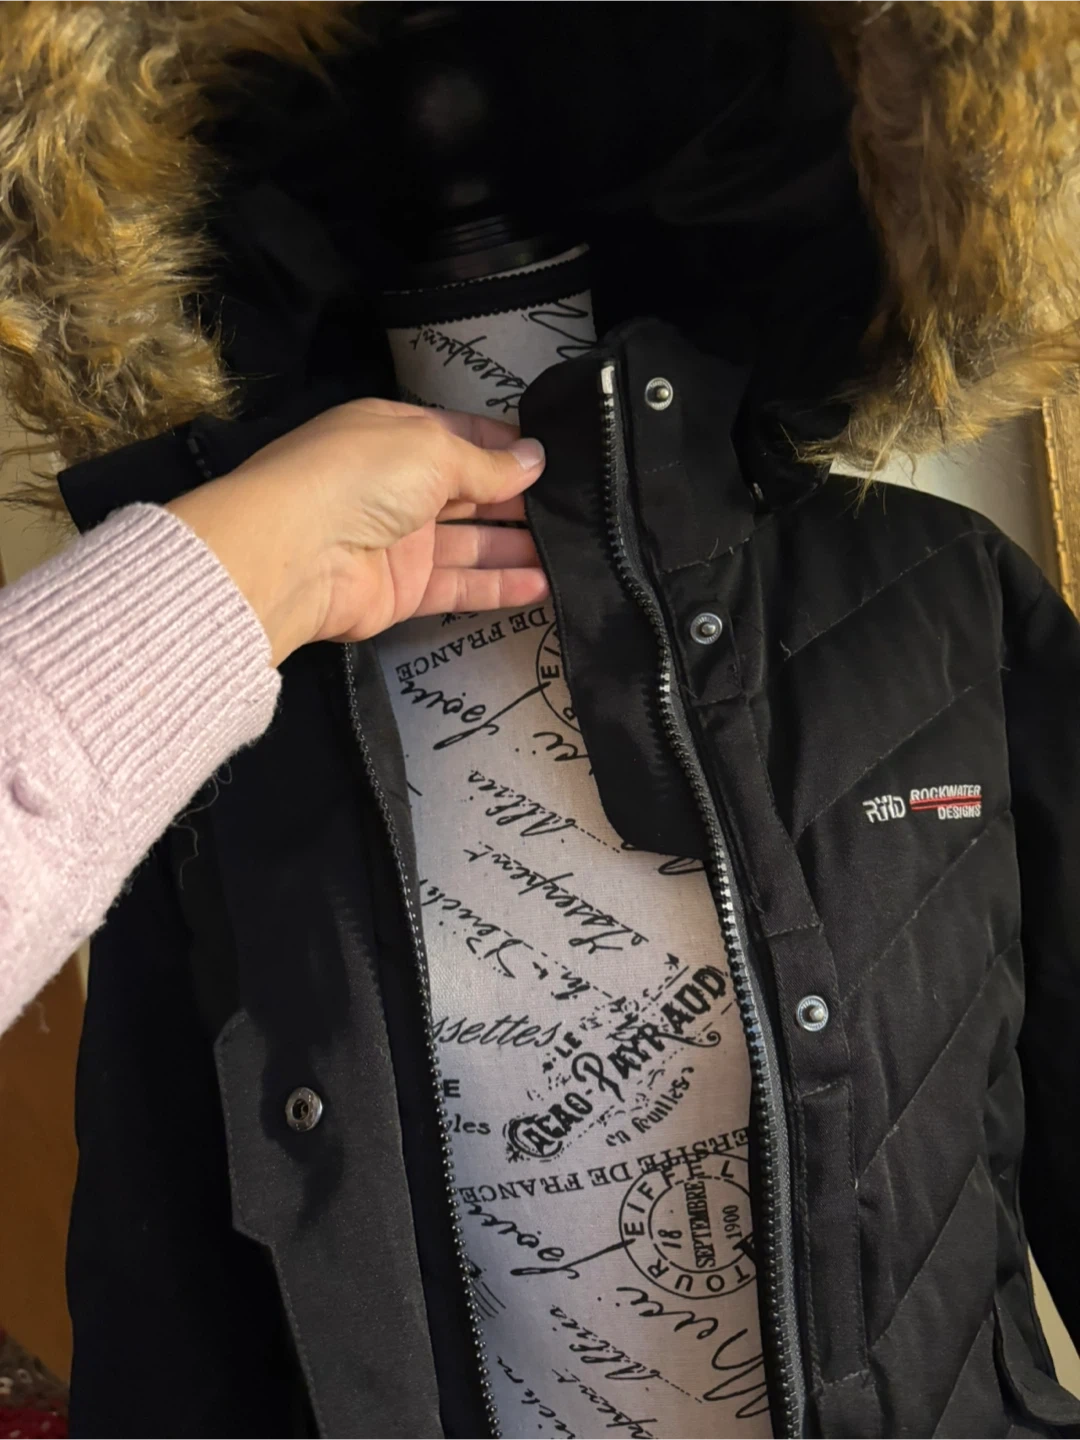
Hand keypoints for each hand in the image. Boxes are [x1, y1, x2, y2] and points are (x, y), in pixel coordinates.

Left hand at [166, 398, 547, 666]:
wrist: (297, 554)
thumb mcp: (432, 449)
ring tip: (572, 547)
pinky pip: (460, 585)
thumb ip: (487, 463)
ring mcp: (401, 539)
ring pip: (471, 540)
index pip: (461, 435)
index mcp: (395, 435)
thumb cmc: (360, 477)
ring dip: (518, 544)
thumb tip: (534, 459)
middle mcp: (398, 485)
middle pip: (470, 490)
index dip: (506, 445)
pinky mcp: (404, 589)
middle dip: (519, 496)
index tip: (555, 457)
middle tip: (576, 506)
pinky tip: (543, 584)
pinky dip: (499, 585)